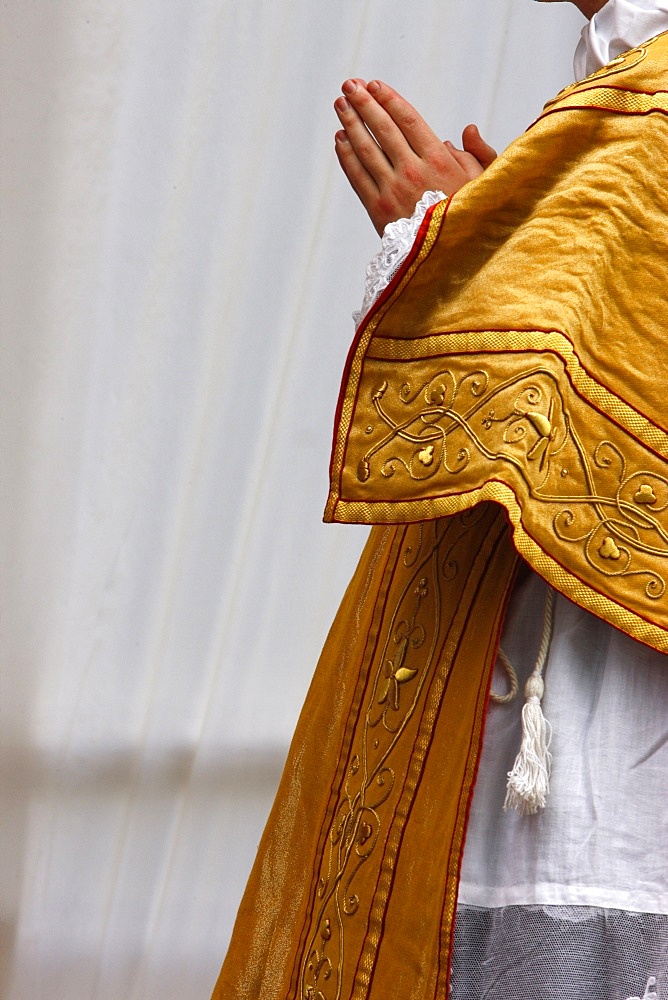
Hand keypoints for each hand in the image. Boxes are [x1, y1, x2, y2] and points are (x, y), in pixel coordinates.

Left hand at [334, 79, 496, 234]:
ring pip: (366, 150)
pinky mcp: (378, 211)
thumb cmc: (470, 219)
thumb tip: (466, 131)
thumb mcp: (484, 184)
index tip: (374, 85)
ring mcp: (392, 192)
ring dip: (350, 124)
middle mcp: (413, 172)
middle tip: (348, 85)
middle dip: (363, 104)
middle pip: (382, 129)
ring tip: (340, 104)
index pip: (408, 120)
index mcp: (438, 161)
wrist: (452, 261)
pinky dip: (347, 156)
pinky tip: (340, 139)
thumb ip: (478, 154)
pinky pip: (358, 177)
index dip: (388, 100)